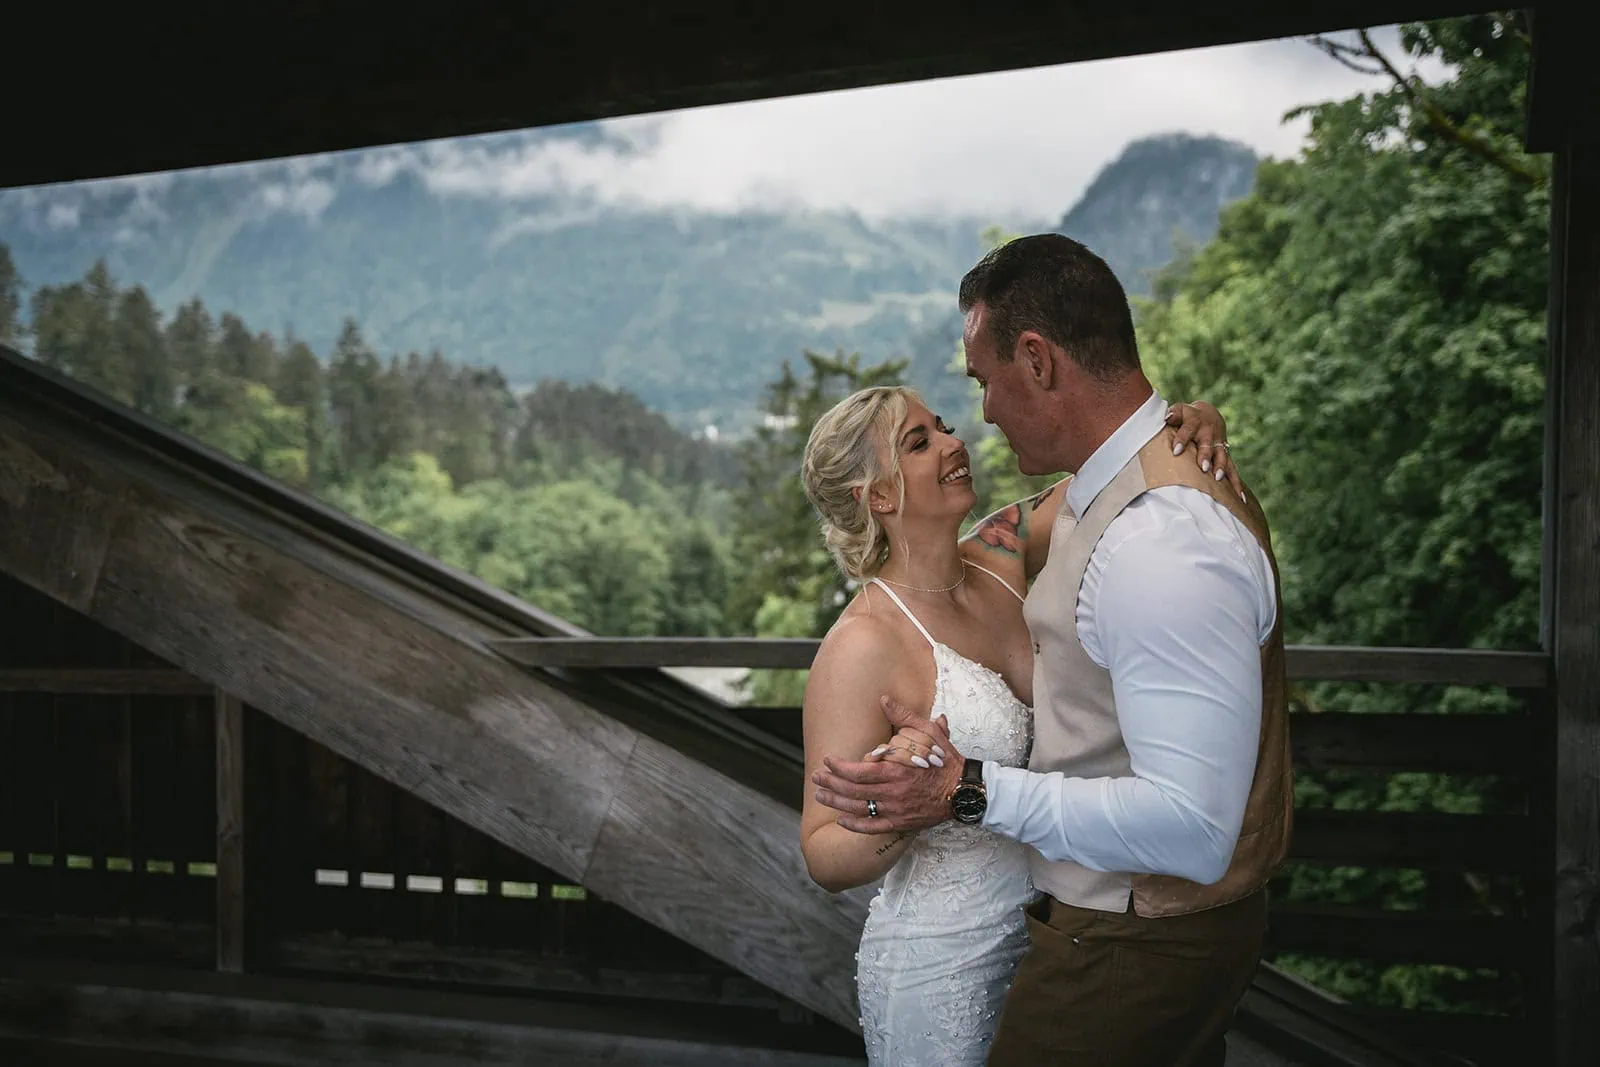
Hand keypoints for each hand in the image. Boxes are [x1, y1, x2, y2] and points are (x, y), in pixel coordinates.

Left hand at [814, 696, 963, 833]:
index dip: (839, 768)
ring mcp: (896, 810)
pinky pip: (873, 827)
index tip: (827, 762)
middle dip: (831, 784)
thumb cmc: (945, 760)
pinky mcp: (901, 823)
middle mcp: (893, 792)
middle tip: (815, 778)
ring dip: (837, 802)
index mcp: (897, 770)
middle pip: (853, 790)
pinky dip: (855, 825)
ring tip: (821, 796)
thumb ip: (903, 717)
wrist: (964, 790)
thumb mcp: (928, 733)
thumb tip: (884, 699)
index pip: (859, 771)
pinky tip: (842, 819)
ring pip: (859, 809)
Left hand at [1166, 401, 1245, 498]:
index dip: (1182, 439)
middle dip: (1206, 456)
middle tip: (1203, 467)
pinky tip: (1239, 498)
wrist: (1208, 415)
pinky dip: (1236, 483)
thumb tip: (1165, 418)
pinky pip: (1232, 470)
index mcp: (1195, 422)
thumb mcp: (1180, 410)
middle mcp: (1209, 434)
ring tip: (1217, 478)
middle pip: (1207, 445)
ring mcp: (1218, 445)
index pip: (1187, 430)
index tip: (1176, 450)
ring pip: (1221, 457)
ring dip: (1220, 467)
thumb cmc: (1187, 416)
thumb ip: (1173, 415)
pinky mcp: (1225, 455)